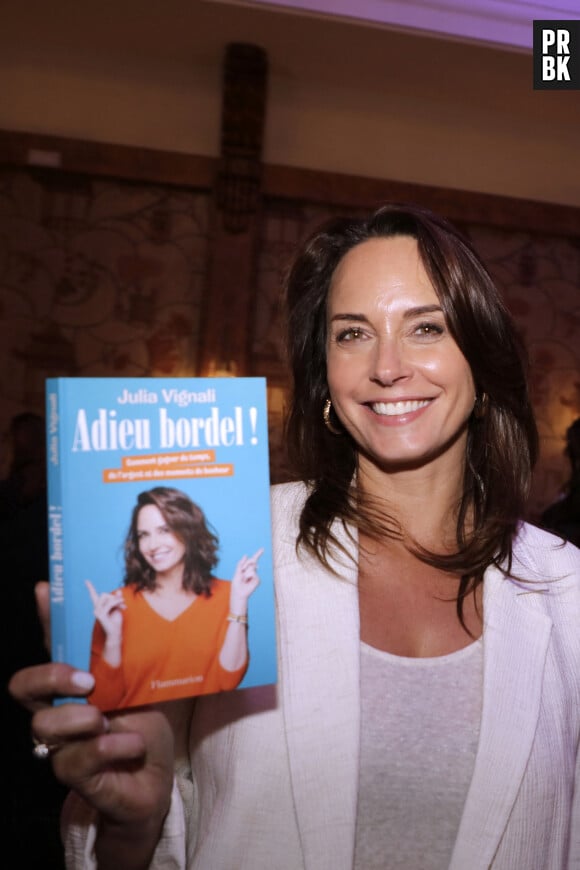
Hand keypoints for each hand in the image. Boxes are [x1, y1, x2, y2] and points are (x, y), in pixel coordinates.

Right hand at [9, 583, 175, 866]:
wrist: (155, 777)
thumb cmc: (144, 726)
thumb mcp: (139, 685)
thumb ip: (124, 657)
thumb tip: (117, 605)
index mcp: (74, 684)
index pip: (51, 646)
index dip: (46, 618)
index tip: (46, 590)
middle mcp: (59, 712)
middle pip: (24, 687)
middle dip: (49, 676)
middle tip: (86, 681)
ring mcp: (62, 745)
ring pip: (43, 725)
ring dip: (82, 720)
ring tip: (109, 721)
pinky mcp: (76, 777)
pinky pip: (78, 759)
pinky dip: (111, 748)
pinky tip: (131, 746)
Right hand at [86, 580, 124, 644]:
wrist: (116, 632)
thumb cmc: (116, 621)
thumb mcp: (117, 607)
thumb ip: (117, 600)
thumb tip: (118, 591)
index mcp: (99, 606)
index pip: (93, 595)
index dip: (90, 588)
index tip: (86, 580)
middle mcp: (96, 608)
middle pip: (104, 594)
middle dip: (114, 597)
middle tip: (122, 603)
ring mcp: (97, 612)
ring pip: (107, 597)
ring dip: (117, 600)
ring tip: (123, 606)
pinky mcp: (100, 615)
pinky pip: (110, 604)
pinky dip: (117, 603)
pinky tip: (122, 607)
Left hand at [229, 548, 262, 614]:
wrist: (238, 592)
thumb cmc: (237, 583)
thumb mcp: (237, 571)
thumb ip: (241, 563)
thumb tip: (246, 555)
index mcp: (247, 568)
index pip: (253, 560)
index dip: (258, 554)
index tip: (262, 549)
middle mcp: (252, 571)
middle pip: (252, 562)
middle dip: (249, 563)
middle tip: (244, 573)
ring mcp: (255, 575)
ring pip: (252, 568)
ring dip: (246, 573)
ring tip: (244, 579)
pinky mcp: (257, 580)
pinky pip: (253, 573)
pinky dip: (249, 576)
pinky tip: (248, 581)